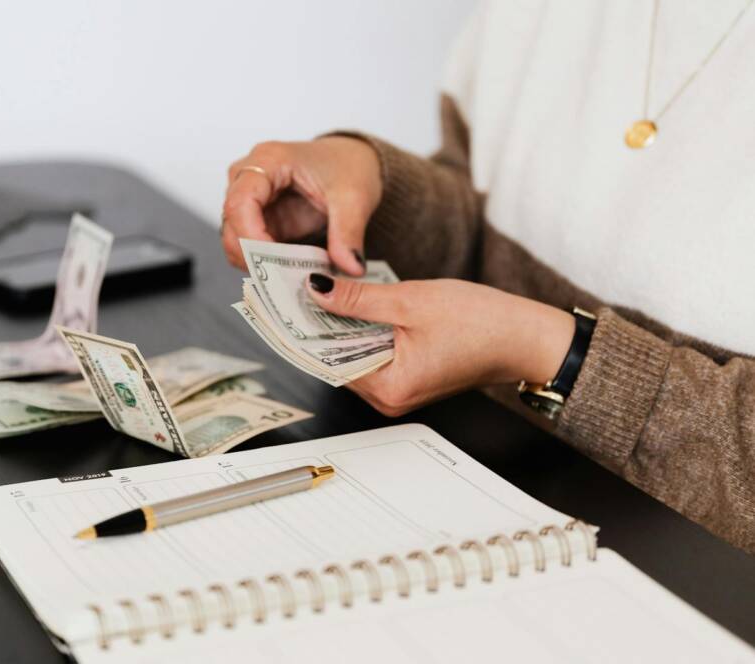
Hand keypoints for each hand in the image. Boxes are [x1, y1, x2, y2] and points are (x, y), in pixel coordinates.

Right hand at [221, 137, 381, 275]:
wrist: (353, 162)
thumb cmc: (347, 165)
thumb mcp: (354, 198)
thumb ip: (349, 233)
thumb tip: (350, 267)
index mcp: (269, 160)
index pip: (240, 202)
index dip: (251, 236)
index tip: (273, 262)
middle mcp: (249, 177)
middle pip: (231, 224)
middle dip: (253, 257)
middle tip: (284, 280)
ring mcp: (251, 200)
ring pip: (235, 240)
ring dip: (259, 264)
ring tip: (292, 277)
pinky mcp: (259, 221)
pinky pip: (251, 248)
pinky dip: (266, 265)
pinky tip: (290, 272)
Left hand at [305, 274, 574, 415]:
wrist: (526, 336)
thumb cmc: (482, 323)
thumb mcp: (411, 301)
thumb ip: (358, 299)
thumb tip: (317, 291)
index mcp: (389, 388)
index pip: (327, 361)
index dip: (304, 330)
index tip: (284, 304)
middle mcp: (390, 399)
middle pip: (338, 360)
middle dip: (321, 325)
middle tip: (299, 289)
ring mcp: (400, 391)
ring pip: (354, 356)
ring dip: (342, 326)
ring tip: (325, 291)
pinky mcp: (409, 377)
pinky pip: (374, 355)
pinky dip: (363, 331)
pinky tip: (356, 305)